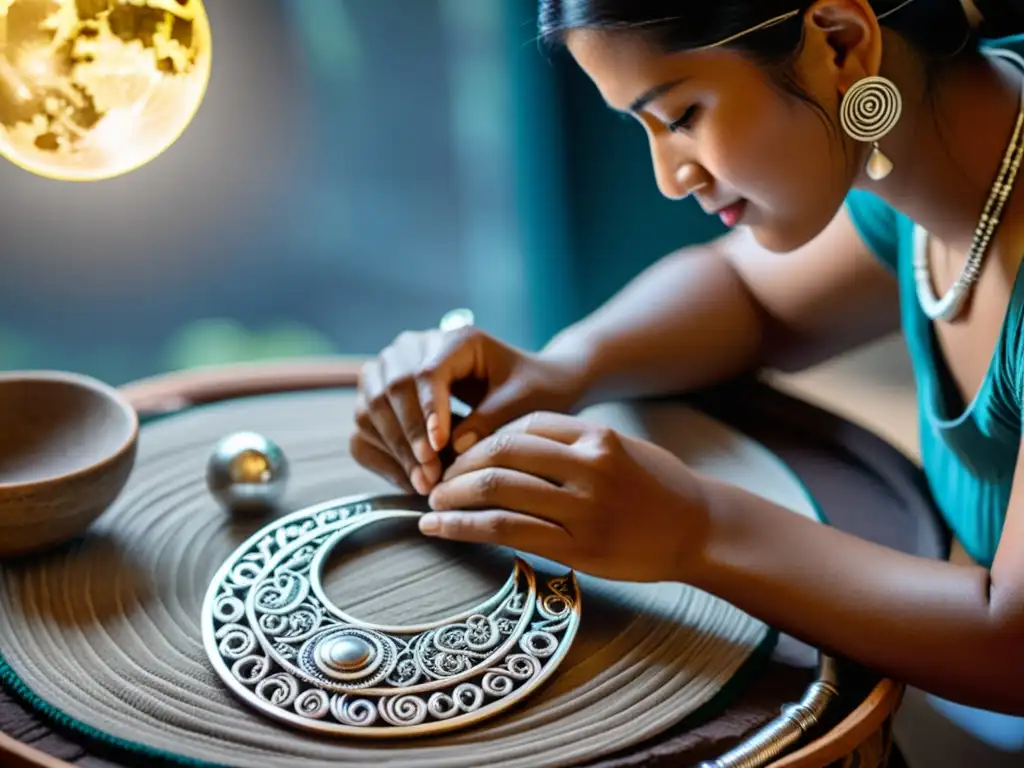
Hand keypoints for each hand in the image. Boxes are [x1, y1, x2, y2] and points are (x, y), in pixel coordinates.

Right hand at [351, 328, 586, 495]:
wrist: (530, 386)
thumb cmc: (533, 389)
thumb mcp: (525, 402)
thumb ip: (491, 420)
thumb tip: (454, 447)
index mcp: (456, 339)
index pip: (426, 372)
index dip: (427, 412)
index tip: (438, 448)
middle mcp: (416, 346)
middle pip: (391, 388)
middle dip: (408, 438)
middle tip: (429, 478)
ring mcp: (394, 368)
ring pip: (371, 407)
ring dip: (393, 449)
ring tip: (423, 483)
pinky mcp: (383, 393)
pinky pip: (365, 425)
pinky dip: (382, 454)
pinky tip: (409, 479)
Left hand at [419, 411, 709, 582]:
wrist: (700, 530)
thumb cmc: (656, 487)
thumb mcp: (619, 447)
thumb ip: (569, 444)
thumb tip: (504, 449)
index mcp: (596, 436)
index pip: (521, 426)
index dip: (481, 440)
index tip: (460, 456)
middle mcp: (588, 466)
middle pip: (502, 453)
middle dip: (459, 467)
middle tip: (437, 481)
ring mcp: (584, 508)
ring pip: (498, 492)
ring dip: (453, 498)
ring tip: (430, 506)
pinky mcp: (578, 546)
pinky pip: (508, 532)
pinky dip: (465, 528)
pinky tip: (440, 528)